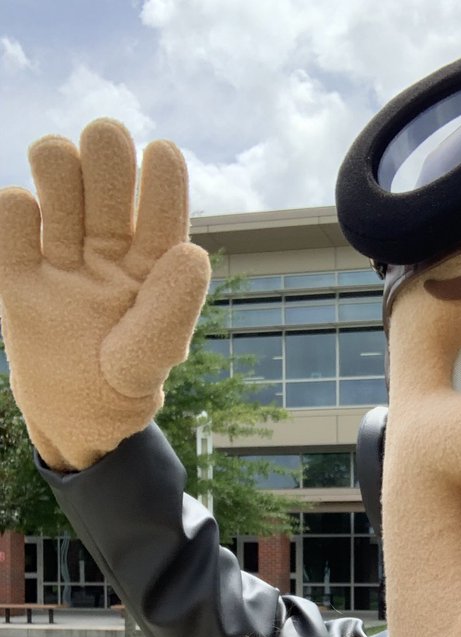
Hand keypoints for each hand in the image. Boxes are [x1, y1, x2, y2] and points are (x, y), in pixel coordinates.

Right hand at [0, 118, 210, 469]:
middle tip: (103, 147)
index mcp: (153, 261)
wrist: (70, 414)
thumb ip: (169, 311)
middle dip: (104, 154)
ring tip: (62, 223)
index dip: (161, 174)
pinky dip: (14, 209)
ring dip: (57, 170)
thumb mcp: (149, 359)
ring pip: (57, 172)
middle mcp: (110, 243)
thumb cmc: (123, 386)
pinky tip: (25, 234)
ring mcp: (63, 249)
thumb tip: (193, 253)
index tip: (160, 153)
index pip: (161, 204)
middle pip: (105, 170)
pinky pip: (11, 213)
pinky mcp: (18, 264)